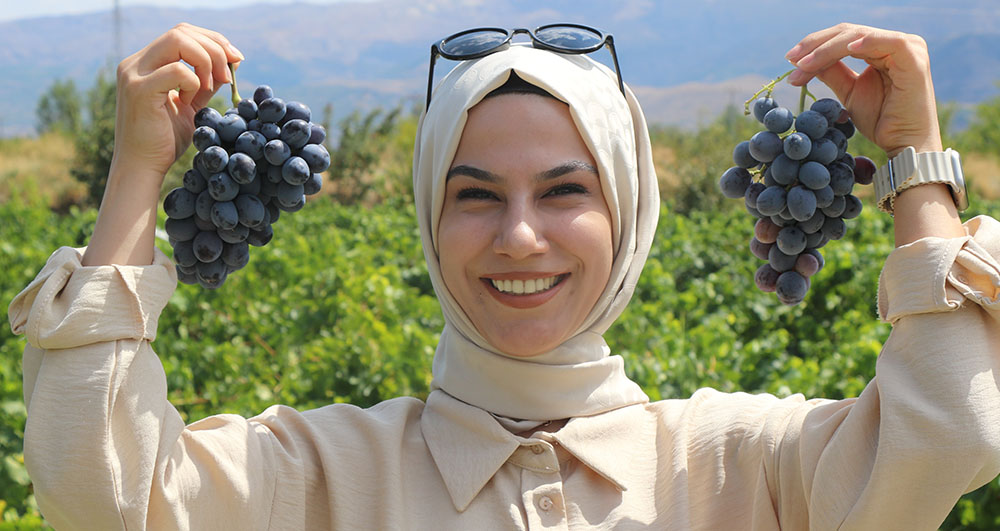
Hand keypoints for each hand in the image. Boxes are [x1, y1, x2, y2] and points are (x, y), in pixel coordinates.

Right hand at [82, 24, 241, 266]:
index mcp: (146, 63)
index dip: (213, 40)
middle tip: (230, 75)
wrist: (144, 168)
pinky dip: (194, 83)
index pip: (182, 33)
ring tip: (211, 88)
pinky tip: (191, 103)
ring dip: (206, 62)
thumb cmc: (165, 141)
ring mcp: (133, 74)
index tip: (236, 59)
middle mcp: (135, 63)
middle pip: (182, 31)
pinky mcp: (139, 90)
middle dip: (215, 48)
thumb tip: (229, 63)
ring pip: (178, 41)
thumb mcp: (191, 106)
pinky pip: (178, 71)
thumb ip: (205, 83)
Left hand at [785, 23, 940, 157]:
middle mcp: (894, 43)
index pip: (842, 38)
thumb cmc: (881, 121)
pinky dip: (867, 42)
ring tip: (805, 64)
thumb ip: (832, 73)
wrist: (903, 144)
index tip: (790, 61)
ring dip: (828, 49)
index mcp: (880, 48)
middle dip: (816, 46)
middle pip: (848, 33)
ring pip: (860, 37)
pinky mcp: (915, 59)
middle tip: (792, 60)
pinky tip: (847, 50)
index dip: (814, 46)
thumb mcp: (849, 93)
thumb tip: (802, 61)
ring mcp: (908, 48)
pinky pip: (890, 43)